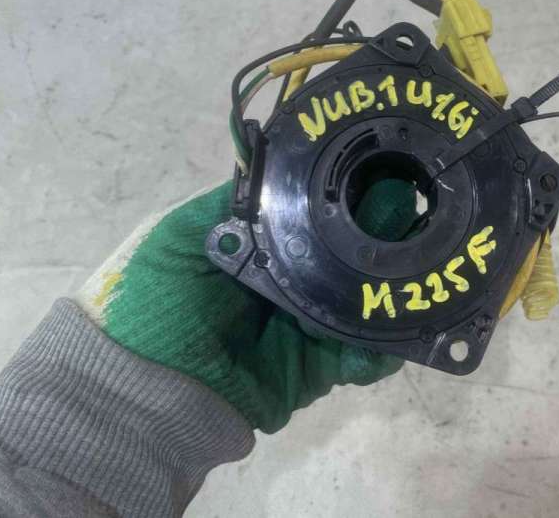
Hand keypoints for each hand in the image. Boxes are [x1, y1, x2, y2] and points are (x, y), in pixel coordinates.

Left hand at [76, 179, 412, 432]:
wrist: (144, 393)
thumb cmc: (154, 305)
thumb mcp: (180, 237)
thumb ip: (228, 203)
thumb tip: (278, 165)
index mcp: (258, 248)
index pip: (313, 218)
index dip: (347, 201)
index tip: (382, 180)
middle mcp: (286, 283)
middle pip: (346, 259)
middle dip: (381, 244)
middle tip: (414, 231)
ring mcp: (303, 329)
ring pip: (360, 306)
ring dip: (387, 294)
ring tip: (414, 282)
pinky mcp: (314, 372)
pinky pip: (358, 357)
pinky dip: (379, 349)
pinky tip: (392, 336)